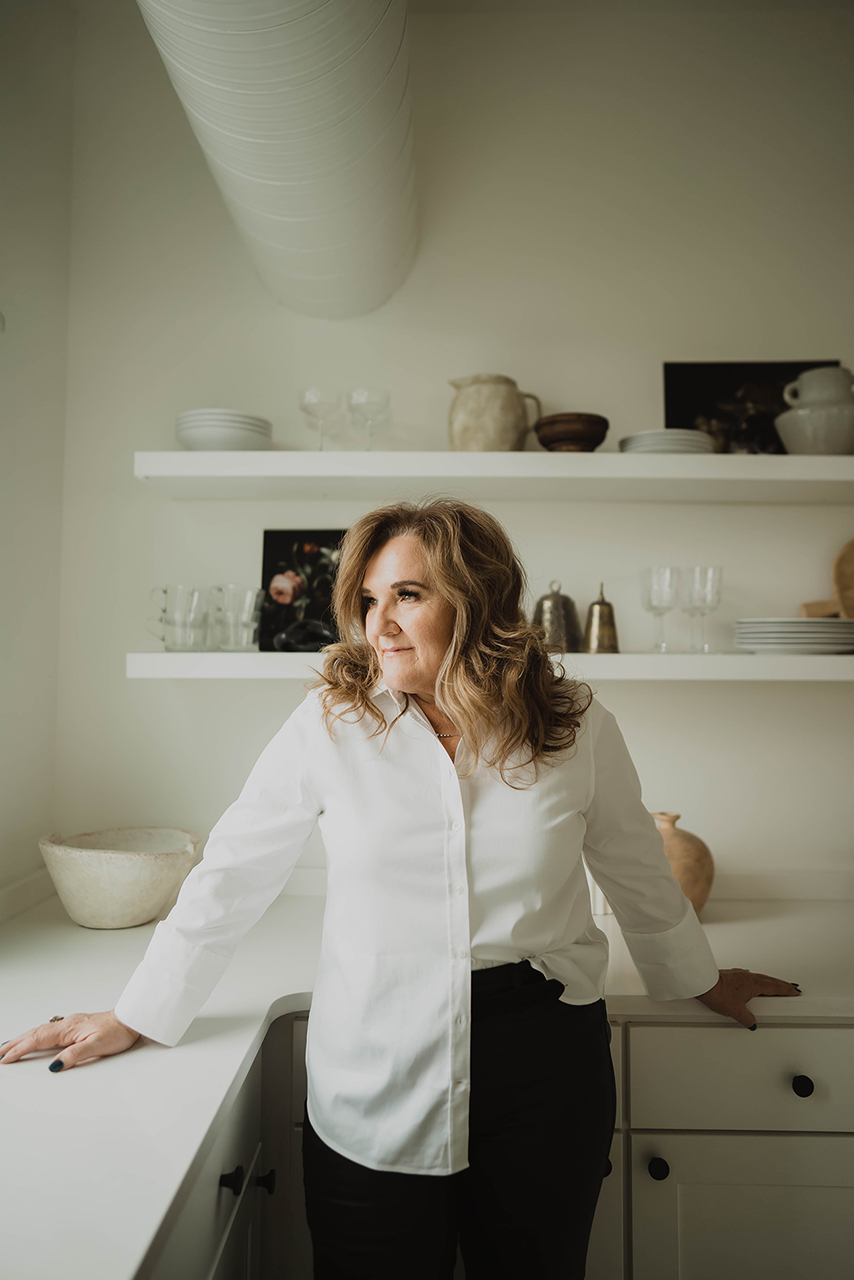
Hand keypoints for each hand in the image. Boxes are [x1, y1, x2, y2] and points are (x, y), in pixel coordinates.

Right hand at [0, 1010, 140, 1071]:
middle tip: (0, 1053)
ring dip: (24, 1038)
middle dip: (16, 1043)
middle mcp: (67, 1024)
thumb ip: (76, 1055)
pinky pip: (49, 1030)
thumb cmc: (118, 1031)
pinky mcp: (75, 1026)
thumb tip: (55, 1065)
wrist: (131, 1019)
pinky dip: (36, 1035)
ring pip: (41, 1031)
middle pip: (35, 1033)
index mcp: (69, 1028)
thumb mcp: (98, 1046)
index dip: (21, 1049)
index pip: (38, 1039)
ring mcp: (70, 1024)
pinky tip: (35, 1038)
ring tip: (10, 1046)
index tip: (5, 1057)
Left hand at [696, 968, 799, 1028]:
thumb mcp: (735, 1011)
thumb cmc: (716, 992)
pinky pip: (749, 977)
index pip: (774, 987)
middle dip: (781, 985)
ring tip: (775, 987)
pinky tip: (752, 984)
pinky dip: (756, 980)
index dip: (786, 990)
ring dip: (769, 982)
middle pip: (769, 980)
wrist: (702, 983)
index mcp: (753, 984)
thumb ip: (747, 1019)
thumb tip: (752, 1023)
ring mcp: (739, 975)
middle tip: (790, 988)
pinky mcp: (731, 975)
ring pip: (759, 978)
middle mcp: (747, 977)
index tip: (794, 991)